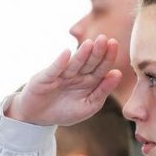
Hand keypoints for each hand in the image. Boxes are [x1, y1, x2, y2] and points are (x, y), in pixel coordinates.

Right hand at [6, 35, 121, 125]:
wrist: (38, 117)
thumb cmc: (65, 111)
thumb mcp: (89, 106)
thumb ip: (103, 91)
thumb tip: (117, 73)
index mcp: (90, 80)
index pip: (101, 67)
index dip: (108, 56)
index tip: (115, 44)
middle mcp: (77, 74)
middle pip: (89, 62)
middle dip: (97, 51)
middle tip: (105, 38)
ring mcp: (61, 75)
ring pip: (74, 64)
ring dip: (82, 54)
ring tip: (90, 43)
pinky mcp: (46, 78)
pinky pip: (54, 70)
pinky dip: (60, 62)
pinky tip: (67, 53)